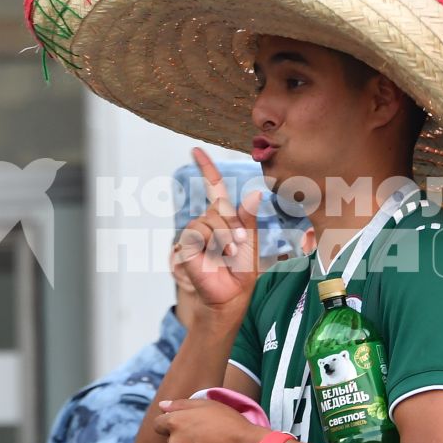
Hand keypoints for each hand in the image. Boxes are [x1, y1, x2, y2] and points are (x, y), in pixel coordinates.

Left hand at [156, 397, 265, 442]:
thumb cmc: (230, 423)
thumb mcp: (208, 405)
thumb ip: (181, 405)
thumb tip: (161, 406)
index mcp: (176, 423)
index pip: (159, 424)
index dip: (170, 423)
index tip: (184, 425)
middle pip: (173, 441)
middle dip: (185, 439)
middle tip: (206, 437)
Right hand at [173, 148, 267, 319]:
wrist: (232, 293)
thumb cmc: (242, 268)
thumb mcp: (251, 239)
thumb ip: (249, 216)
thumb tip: (255, 193)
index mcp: (223, 216)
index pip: (212, 186)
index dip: (205, 167)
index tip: (196, 150)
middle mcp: (207, 220)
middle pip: (219, 207)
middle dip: (233, 225)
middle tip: (238, 244)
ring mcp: (195, 231)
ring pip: (210, 219)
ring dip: (224, 236)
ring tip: (228, 252)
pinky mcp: (186, 243)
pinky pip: (198, 231)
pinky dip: (211, 242)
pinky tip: (215, 254)